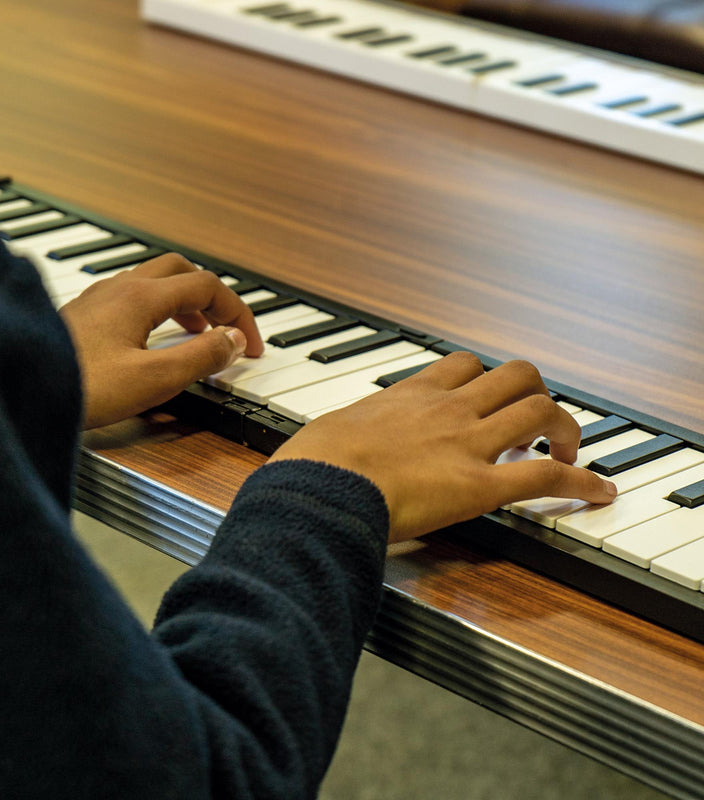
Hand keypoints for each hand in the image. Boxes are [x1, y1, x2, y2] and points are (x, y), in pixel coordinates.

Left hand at [59, 253, 263, 428]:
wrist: (15, 389)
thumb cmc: (79, 388)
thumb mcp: (155, 379)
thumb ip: (202, 357)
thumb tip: (234, 340)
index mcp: (142, 297)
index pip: (208, 287)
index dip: (238, 314)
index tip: (251, 345)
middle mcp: (119, 289)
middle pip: (181, 271)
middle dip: (213, 297)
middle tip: (227, 327)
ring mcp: (98, 299)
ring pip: (155, 283)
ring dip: (186, 303)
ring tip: (198, 334)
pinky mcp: (83, 316)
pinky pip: (132, 298)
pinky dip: (159, 311)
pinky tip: (153, 340)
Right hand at [268, 351, 616, 542]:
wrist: (321, 485)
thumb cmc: (315, 462)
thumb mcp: (330, 430)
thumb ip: (349, 432)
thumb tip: (331, 446)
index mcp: (412, 395)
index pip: (463, 366)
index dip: (486, 378)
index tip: (489, 397)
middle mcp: (448, 410)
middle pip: (515, 375)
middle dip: (535, 393)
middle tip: (534, 422)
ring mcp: (468, 444)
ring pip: (539, 411)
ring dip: (564, 428)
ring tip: (567, 450)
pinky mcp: (479, 484)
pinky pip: (544, 475)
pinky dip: (579, 482)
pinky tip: (596, 491)